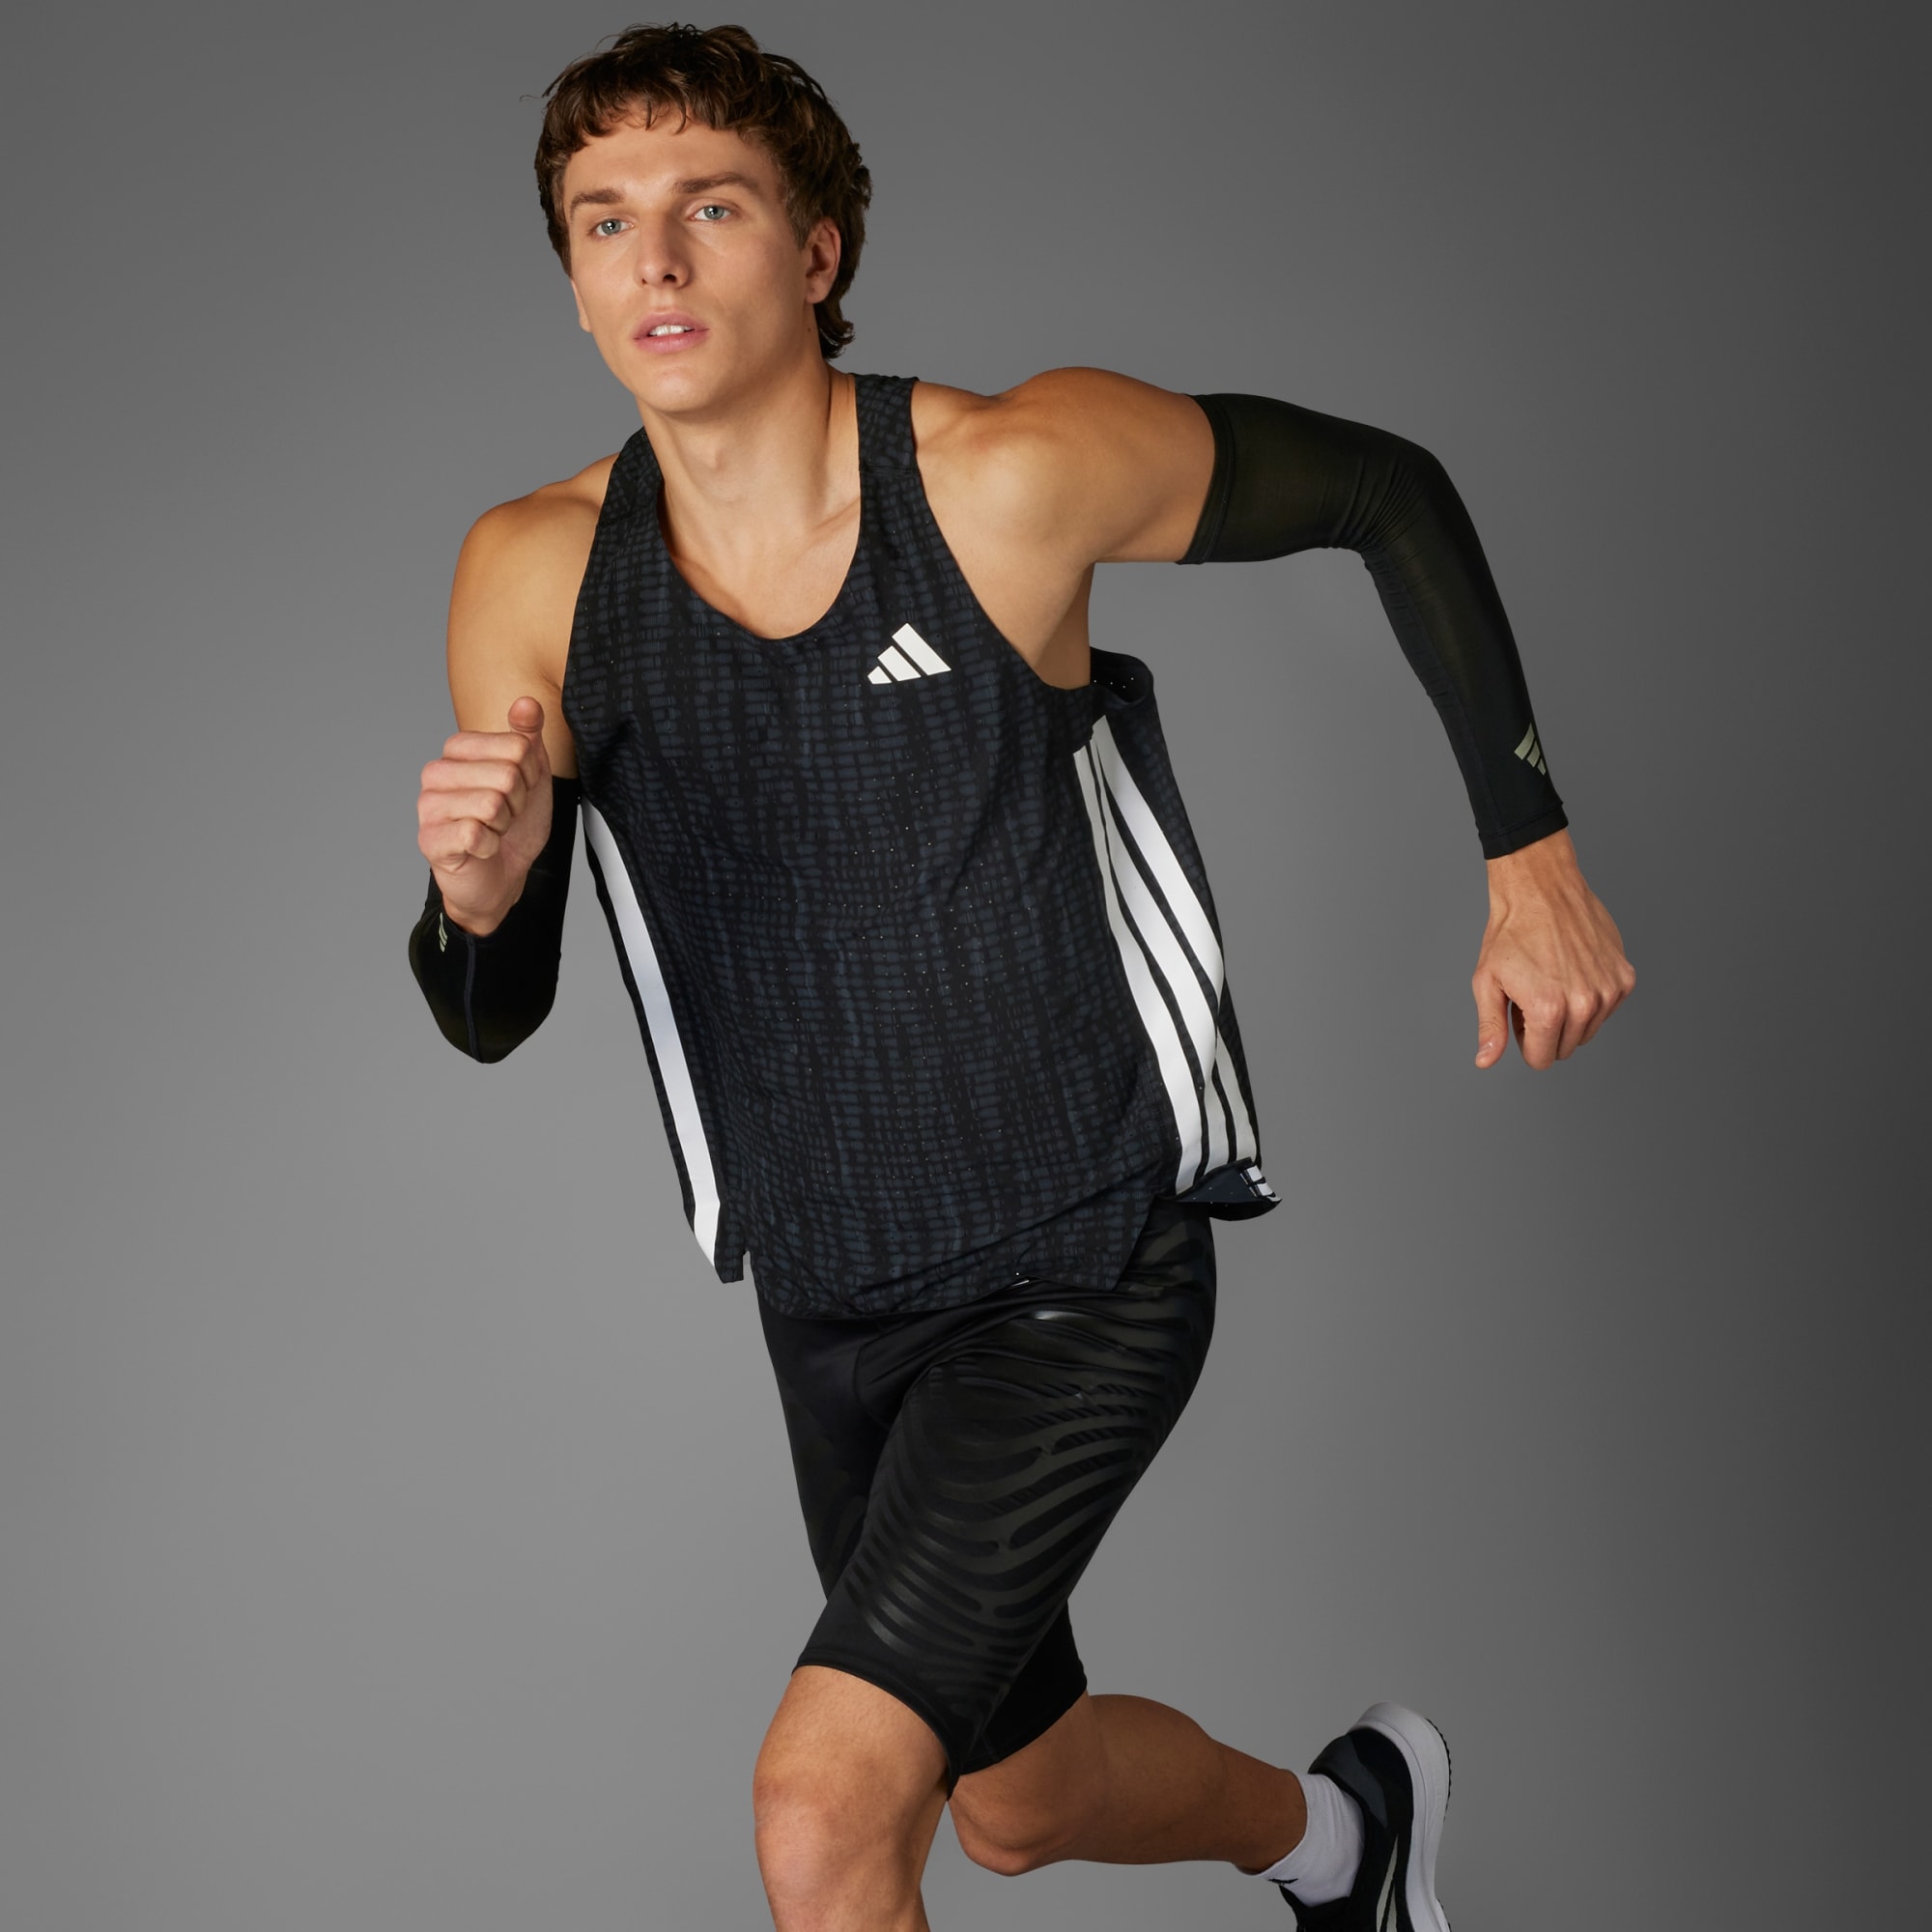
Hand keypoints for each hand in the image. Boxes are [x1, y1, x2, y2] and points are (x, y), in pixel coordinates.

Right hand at [416, 696, 553, 935]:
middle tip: (505, 816)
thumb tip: (526, 703)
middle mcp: (435, 773)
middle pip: (506, 775)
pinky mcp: (429, 840)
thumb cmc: (512, 826)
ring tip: (492, 831)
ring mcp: (428, 806)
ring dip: (504, 826)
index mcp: (457, 751)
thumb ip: (527, 736)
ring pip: (491, 804)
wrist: (501, 877)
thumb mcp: (530, 776)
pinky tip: (481, 849)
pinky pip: (477, 833)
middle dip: (518, 803)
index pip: (517, 747)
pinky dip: (490, 846)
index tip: (518, 791)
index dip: (530, 775)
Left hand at [1472, 829, 1634, 1069]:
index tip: (1520, 1016)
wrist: (1541, 890)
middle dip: (1546, 1030)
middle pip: (1565, 1047)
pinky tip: (1574, 971)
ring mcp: (1609, 990)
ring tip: (1553, 980)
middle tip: (1534, 994)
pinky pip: (1608, 1008)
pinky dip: (1591, 998)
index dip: (1525, 1042)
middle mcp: (1584, 1004)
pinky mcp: (1624, 977)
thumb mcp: (1487, 982)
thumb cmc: (1511, 933)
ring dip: (1570, 1015)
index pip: (1541, 1059)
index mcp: (1549, 1010)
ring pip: (1588, 1031)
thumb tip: (1486, 1061)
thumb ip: (1490, 1027)